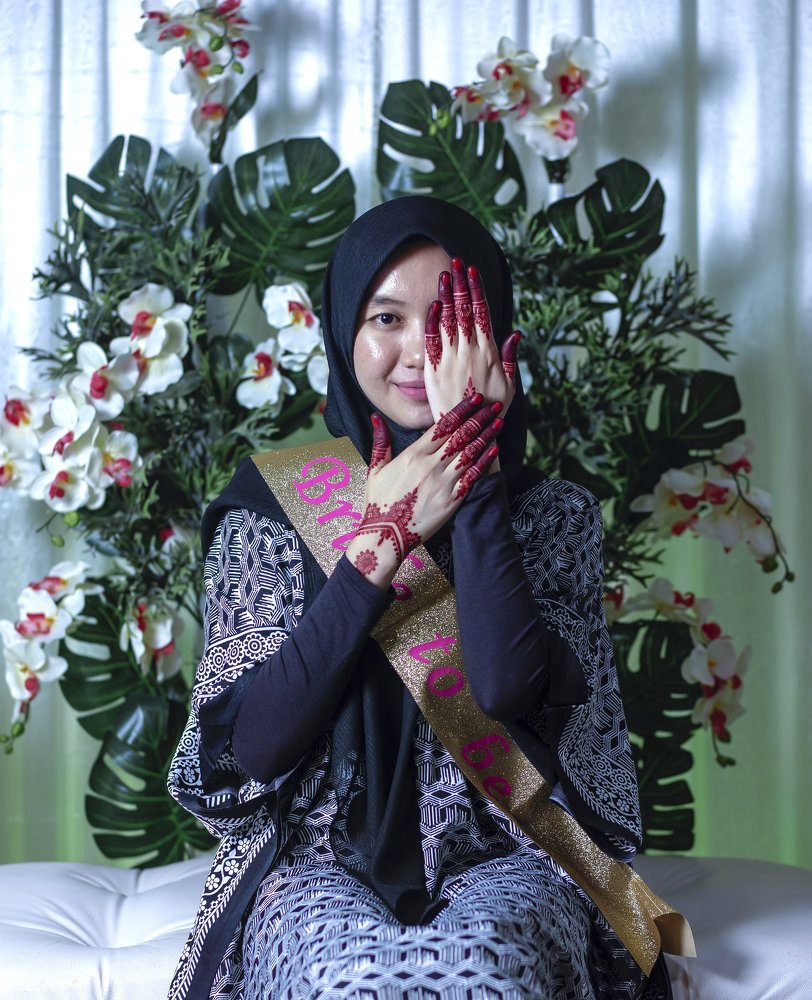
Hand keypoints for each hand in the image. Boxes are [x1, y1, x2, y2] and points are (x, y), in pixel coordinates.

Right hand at [345, 394, 502, 587]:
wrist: (385, 536)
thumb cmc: (378, 503)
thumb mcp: (374, 469)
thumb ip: (380, 442)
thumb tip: (376, 417)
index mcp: (412, 455)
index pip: (442, 426)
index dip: (461, 410)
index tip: (474, 399)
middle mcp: (430, 465)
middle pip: (461, 435)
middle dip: (479, 418)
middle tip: (494, 405)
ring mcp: (443, 482)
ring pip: (470, 452)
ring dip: (486, 435)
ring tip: (499, 422)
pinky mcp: (452, 500)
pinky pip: (472, 476)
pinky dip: (485, 461)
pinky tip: (495, 449)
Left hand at [424, 257, 520, 423]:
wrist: (469, 432)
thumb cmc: (492, 410)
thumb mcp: (510, 385)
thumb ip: (510, 358)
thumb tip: (515, 333)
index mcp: (489, 352)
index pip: (482, 313)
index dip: (477, 290)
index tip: (473, 271)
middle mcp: (469, 351)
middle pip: (464, 310)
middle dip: (460, 284)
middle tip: (456, 261)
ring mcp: (450, 359)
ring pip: (448, 320)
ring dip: (446, 295)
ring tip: (444, 274)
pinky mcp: (434, 370)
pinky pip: (433, 341)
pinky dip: (434, 321)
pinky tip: (434, 304)